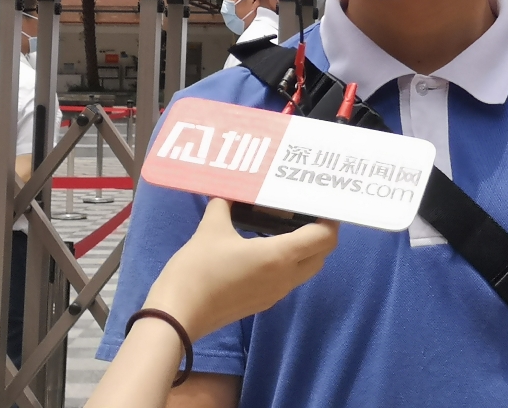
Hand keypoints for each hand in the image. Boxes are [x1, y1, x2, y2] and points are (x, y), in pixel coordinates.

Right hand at [143, 199, 337, 340]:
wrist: (177, 316)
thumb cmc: (198, 270)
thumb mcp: (211, 229)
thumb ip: (225, 206)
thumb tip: (230, 191)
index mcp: (280, 256)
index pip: (324, 238)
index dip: (330, 220)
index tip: (322, 203)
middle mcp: (285, 277)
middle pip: (321, 255)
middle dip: (321, 234)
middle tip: (307, 212)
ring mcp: (275, 293)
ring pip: (306, 269)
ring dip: (306, 249)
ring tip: (289, 226)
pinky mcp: (262, 303)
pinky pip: (288, 279)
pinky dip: (290, 263)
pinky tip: (269, 248)